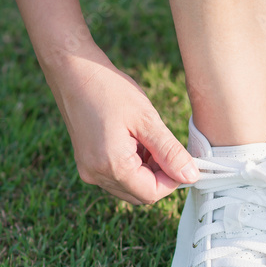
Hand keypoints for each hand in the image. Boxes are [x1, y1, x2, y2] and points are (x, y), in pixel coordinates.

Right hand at [44, 45, 198, 204]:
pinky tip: (135, 141)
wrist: (74, 72)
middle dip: (160, 176)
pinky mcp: (87, 163)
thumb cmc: (109, 90)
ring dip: (147, 171)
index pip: (152, 194)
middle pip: (140, 194)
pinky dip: (133, 166)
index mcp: (111, 166)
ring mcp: (89, 170)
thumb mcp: (148, 120)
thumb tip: (191, 176)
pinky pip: (117, 177)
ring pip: (130, 187)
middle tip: (165, 147)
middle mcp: (96, 175)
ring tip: (147, 140)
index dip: (172, 180)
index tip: (181, 158)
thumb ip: (171, 152)